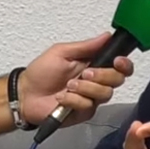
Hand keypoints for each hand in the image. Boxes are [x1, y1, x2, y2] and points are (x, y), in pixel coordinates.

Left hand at [18, 32, 134, 126]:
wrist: (26, 94)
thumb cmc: (41, 72)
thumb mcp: (62, 52)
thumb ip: (86, 46)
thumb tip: (107, 36)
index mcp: (95, 65)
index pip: (121, 66)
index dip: (124, 64)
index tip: (117, 61)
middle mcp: (97, 82)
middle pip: (118, 80)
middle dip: (102, 75)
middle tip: (84, 74)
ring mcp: (92, 98)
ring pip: (105, 94)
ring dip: (86, 88)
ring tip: (68, 85)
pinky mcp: (84, 112)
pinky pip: (88, 106)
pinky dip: (74, 100)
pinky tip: (61, 98)